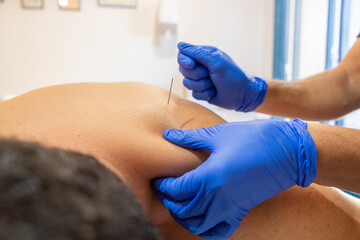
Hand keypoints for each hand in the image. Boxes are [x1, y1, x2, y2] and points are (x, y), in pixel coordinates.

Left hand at [153, 119, 316, 238]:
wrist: (288, 151)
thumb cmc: (253, 139)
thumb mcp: (218, 135)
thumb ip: (190, 138)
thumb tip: (168, 134)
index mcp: (208, 178)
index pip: (175, 190)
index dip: (163, 186)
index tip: (158, 179)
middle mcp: (216, 198)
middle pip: (182, 210)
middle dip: (169, 201)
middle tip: (165, 190)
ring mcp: (230, 208)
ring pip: (197, 225)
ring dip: (184, 217)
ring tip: (179, 203)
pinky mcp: (241, 211)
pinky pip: (219, 231)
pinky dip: (206, 229)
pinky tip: (201, 217)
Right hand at [177, 42, 267, 111]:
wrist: (242, 95)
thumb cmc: (232, 76)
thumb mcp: (216, 61)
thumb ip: (197, 53)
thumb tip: (180, 45)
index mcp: (204, 55)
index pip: (183, 55)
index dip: (184, 61)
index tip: (192, 65)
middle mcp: (200, 66)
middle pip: (183, 70)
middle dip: (197, 75)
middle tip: (210, 75)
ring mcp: (200, 80)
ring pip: (187, 83)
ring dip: (202, 86)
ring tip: (214, 84)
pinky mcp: (201, 92)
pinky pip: (194, 94)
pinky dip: (205, 94)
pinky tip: (214, 92)